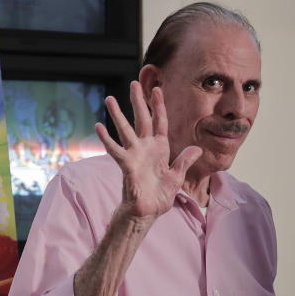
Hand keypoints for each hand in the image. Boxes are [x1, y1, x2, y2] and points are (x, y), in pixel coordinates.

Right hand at [95, 81, 202, 218]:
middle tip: (133, 84)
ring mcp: (134, 155)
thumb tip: (196, 149)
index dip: (159, 106)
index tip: (157, 89)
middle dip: (138, 101)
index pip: (160, 122)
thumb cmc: (159, 197)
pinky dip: (107, 139)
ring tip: (110, 99)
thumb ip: (184, 161)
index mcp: (160, 148)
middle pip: (142, 119)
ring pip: (125, 130)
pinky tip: (98, 127)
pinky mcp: (126, 165)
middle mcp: (146, 148)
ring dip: (118, 114)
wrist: (148, 212)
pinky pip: (115, 150)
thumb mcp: (176, 178)